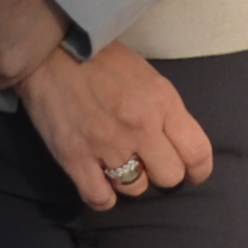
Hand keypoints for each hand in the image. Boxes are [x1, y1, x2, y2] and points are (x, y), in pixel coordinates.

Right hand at [13, 47, 214, 210]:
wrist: (49, 48)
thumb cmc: (101, 58)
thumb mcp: (147, 75)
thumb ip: (164, 109)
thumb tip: (176, 142)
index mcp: (162, 101)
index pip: (197, 152)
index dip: (198, 170)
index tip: (191, 173)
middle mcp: (140, 126)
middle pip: (169, 177)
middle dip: (161, 173)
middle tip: (147, 163)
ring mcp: (107, 143)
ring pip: (135, 189)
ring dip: (128, 180)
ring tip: (115, 162)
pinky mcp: (75, 156)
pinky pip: (100, 198)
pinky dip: (102, 196)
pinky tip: (98, 182)